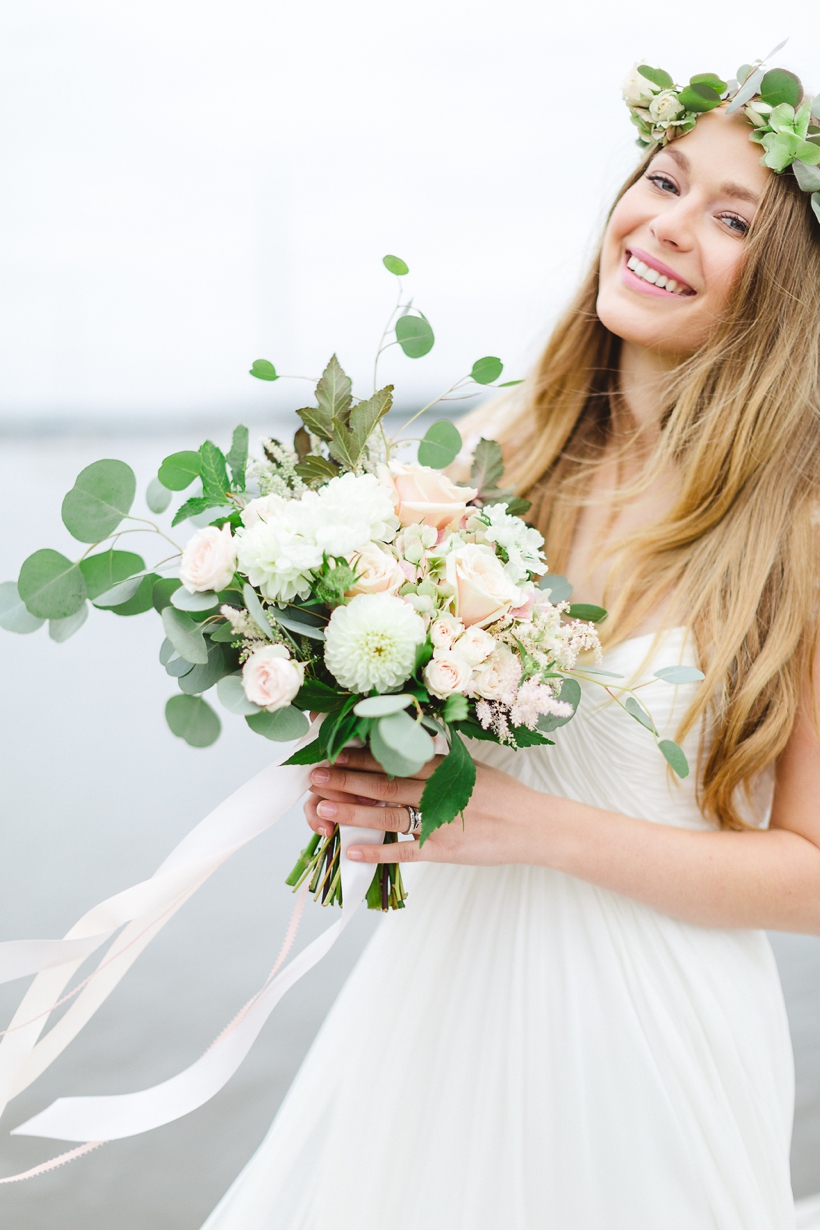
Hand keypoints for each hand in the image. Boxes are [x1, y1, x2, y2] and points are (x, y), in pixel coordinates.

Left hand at [304, 746, 534, 865]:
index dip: (360, 757)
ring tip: (323, 807)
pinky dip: (379, 851)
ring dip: (353, 810)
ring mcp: (440, 820)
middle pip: (383, 784)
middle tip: (314, 776)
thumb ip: (438, 764)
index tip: (333, 753)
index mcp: (443, 768)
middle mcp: (437, 790)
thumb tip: (407, 753)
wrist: (534, 825)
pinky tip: (353, 850)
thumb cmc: (504, 795)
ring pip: (389, 814)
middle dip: (345, 780)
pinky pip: (406, 850)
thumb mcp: (470, 769)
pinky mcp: (445, 849)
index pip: (394, 760)